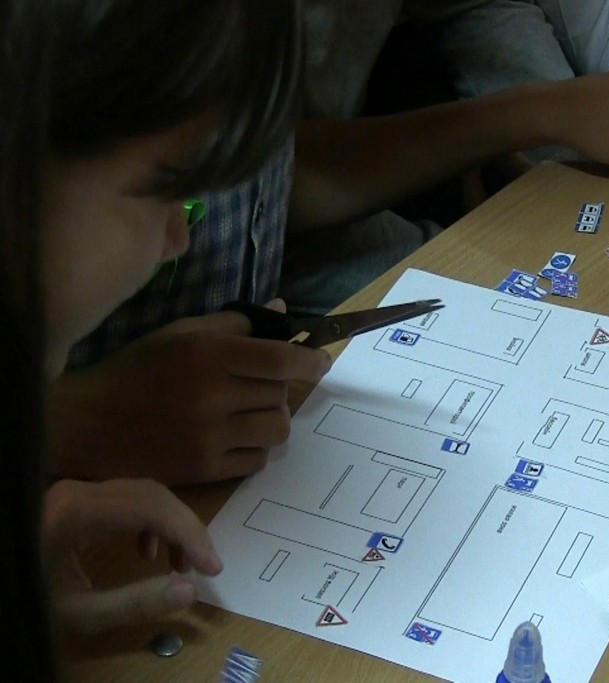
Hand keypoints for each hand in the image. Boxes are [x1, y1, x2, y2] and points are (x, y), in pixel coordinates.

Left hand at [43, 478, 221, 633]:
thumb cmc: (26, 604)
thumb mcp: (78, 614)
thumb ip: (134, 603)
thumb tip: (190, 590)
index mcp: (76, 514)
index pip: (151, 508)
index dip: (190, 534)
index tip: (212, 568)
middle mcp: (77, 492)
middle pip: (151, 495)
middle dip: (185, 529)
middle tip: (205, 565)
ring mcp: (73, 493)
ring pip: (141, 494)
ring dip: (170, 524)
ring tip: (181, 564)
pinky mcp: (72, 501)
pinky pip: (124, 499)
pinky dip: (147, 521)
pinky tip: (147, 552)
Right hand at [47, 300, 331, 484]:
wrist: (86, 424)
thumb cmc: (135, 370)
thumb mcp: (179, 334)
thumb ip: (234, 323)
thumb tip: (282, 311)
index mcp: (207, 353)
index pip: (280, 357)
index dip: (310, 360)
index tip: (321, 362)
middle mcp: (212, 394)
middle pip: (281, 393)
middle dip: (277, 388)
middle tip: (257, 388)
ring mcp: (208, 435)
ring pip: (277, 429)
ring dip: (271, 420)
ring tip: (249, 414)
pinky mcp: (203, 469)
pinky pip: (258, 460)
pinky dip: (255, 449)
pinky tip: (234, 438)